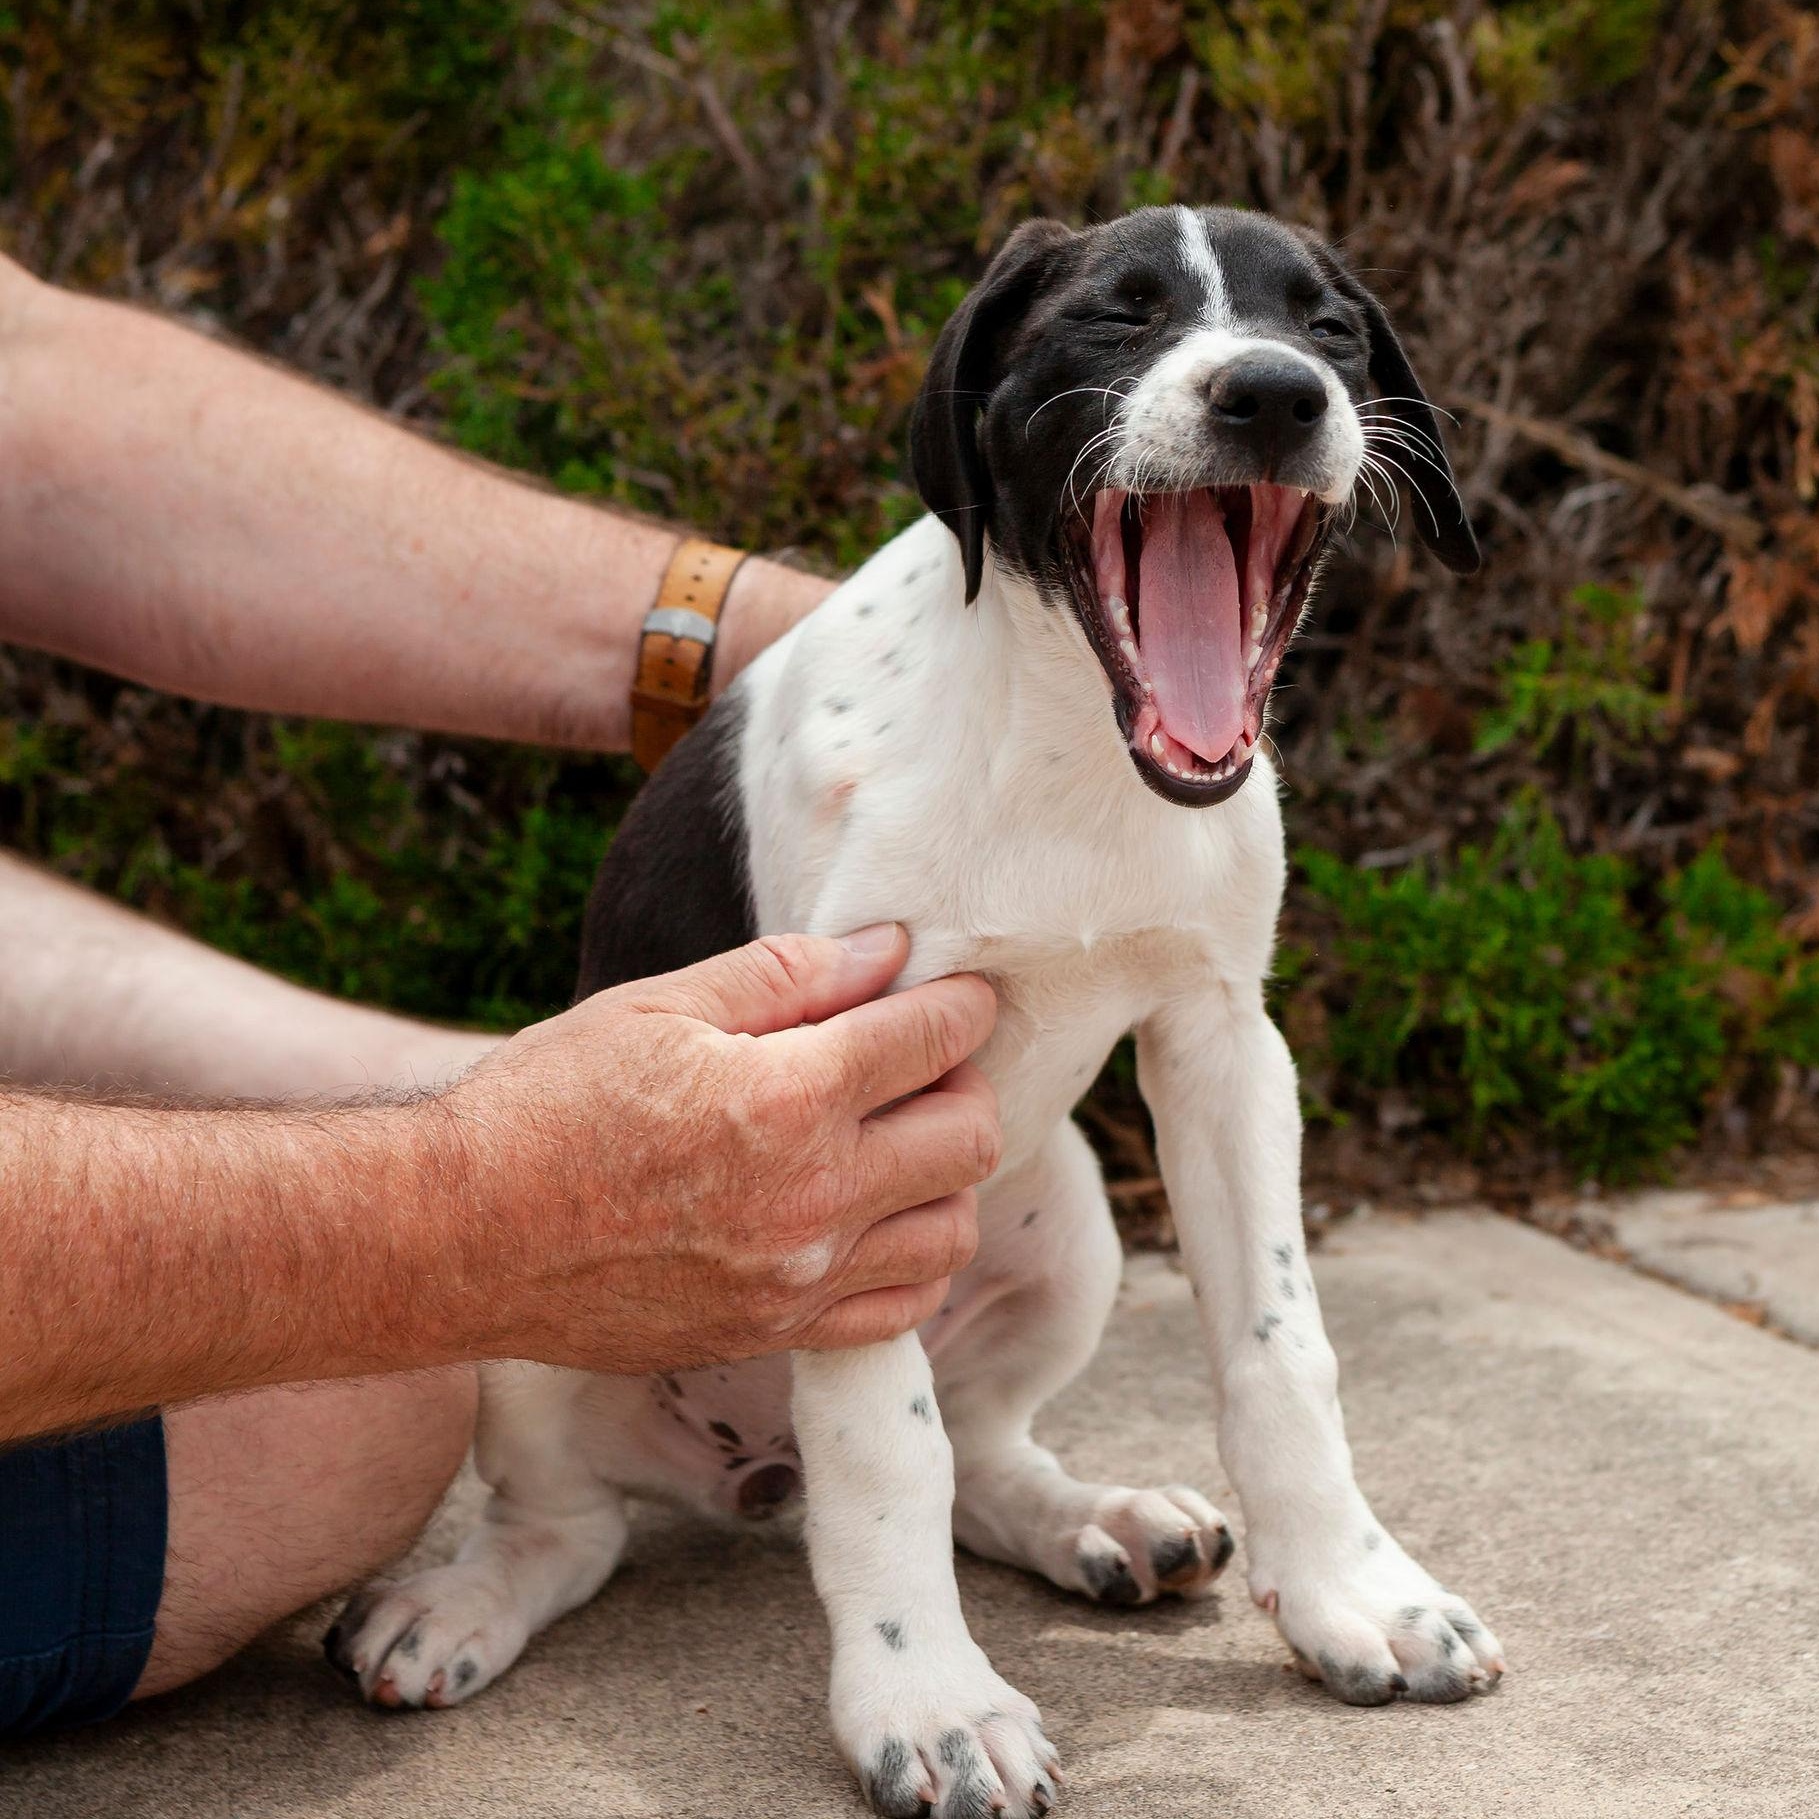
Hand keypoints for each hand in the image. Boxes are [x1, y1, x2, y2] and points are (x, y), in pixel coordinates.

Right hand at [430, 925, 997, 1373]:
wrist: (455, 1235)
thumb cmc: (545, 1103)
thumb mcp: (659, 1005)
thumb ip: (787, 976)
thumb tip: (885, 949)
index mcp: (786, 1098)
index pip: (934, 1039)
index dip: (960, 1002)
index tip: (956, 991)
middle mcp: (812, 1198)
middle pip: (971, 1138)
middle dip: (965, 1082)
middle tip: (920, 1062)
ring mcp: (798, 1278)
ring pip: (953, 1230)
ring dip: (948, 1175)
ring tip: (898, 1140)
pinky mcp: (774, 1333)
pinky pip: (903, 1309)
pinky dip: (914, 1259)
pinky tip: (876, 1218)